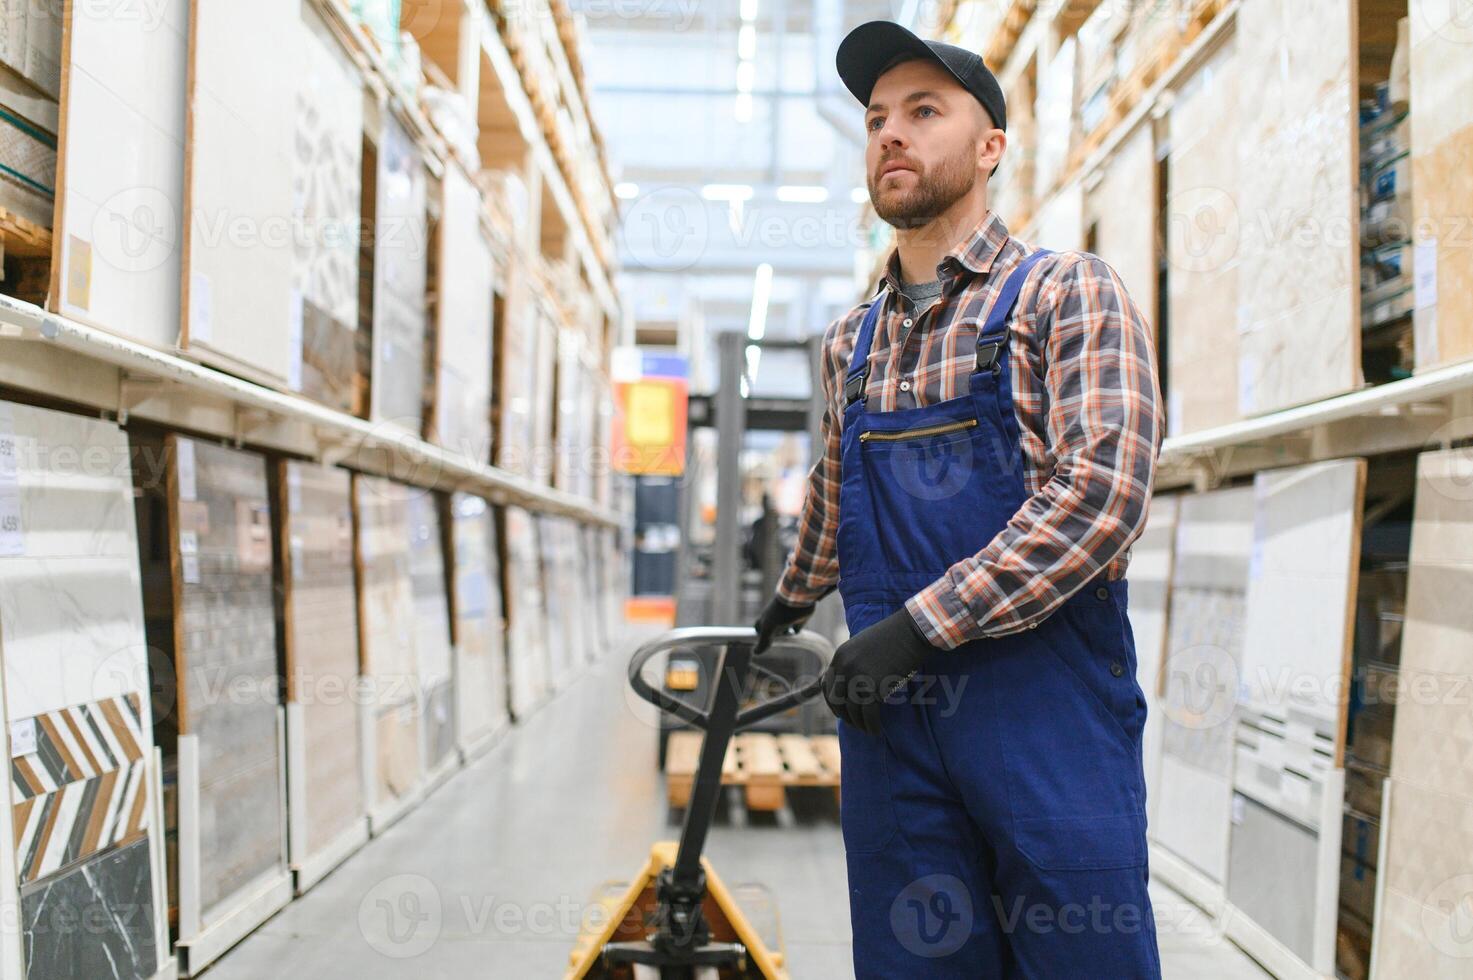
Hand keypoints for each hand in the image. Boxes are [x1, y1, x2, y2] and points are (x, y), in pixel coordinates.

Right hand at [753, 594, 814, 654]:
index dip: (759, 635)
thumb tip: (755, 653)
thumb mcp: (768, 629)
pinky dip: (795, 634)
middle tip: (772, 644)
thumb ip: (763, 642)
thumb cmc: (779, 614)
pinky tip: (795, 638)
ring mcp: (787, 619)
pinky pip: (796, 630)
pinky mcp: (798, 621)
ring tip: (784, 642)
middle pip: (772, 630)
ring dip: (783, 635)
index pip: (759, 628)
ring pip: (783, 630)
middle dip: (772, 637)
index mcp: (766, 618)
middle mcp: (775, 619)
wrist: (797, 601)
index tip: (760, 643)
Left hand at [822, 609, 935, 734]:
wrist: (912, 631)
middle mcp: (844, 667)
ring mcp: (858, 677)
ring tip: (868, 730)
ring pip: (852, 710)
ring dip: (859, 724)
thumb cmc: (894, 637)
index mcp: (840, 655)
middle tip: (855, 724)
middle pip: (837, 700)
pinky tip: (876, 731)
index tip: (841, 712)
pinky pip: (869, 714)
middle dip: (845, 715)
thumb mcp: (863, 646)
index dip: (833, 702)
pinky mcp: (874, 686)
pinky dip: (872, 726)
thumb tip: (850, 685)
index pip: (826, 685)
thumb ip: (853, 662)